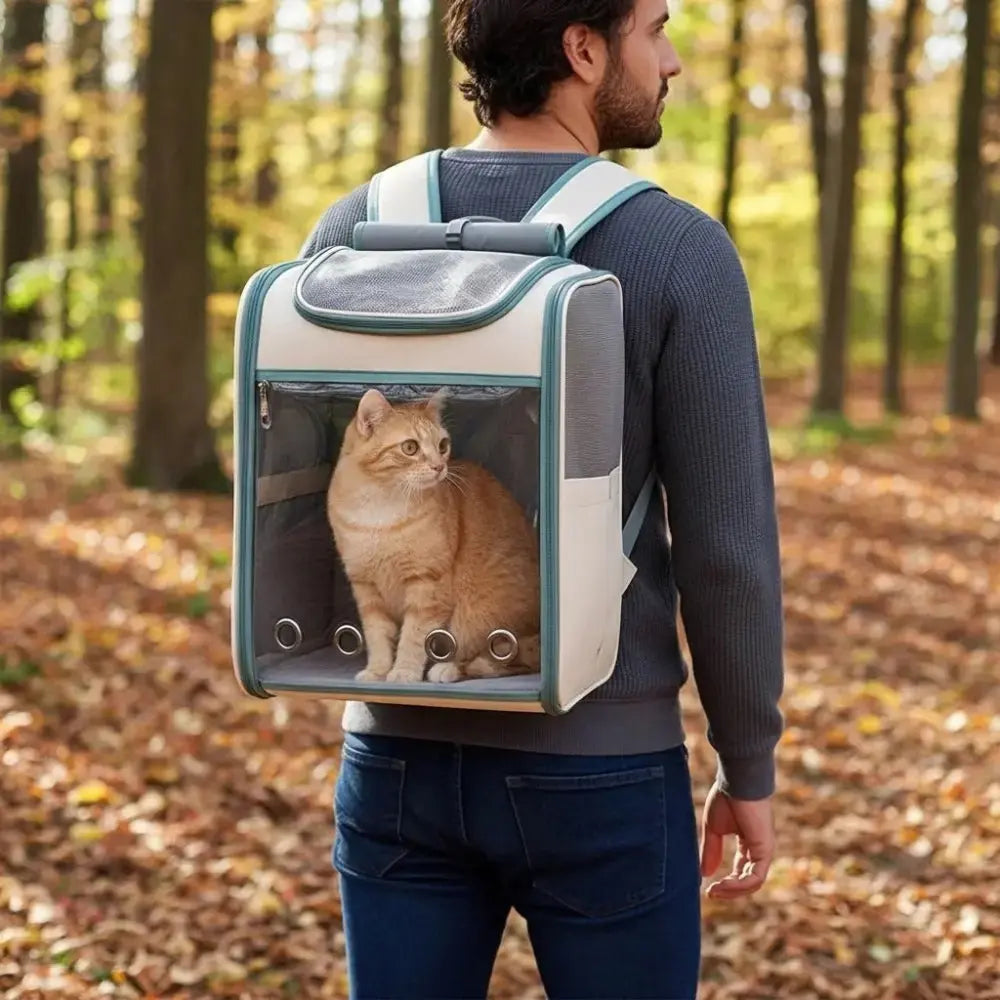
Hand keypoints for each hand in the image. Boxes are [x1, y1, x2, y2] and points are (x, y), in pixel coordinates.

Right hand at [699, 781, 774, 898]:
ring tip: (714, 891)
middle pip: (747, 880)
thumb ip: (711, 851)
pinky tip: (723, 884)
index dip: (726, 882)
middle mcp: (758, 848)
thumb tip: (703, 874)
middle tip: (710, 893)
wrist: (737, 781)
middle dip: (728, 890)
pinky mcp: (765, 850)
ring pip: (752, 883)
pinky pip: (755, 877)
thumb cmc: (726, 798)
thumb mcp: (713, 829)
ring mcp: (764, 850)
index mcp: (748, 842)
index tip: (707, 888)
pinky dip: (739, 885)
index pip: (741, 870)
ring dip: (732, 891)